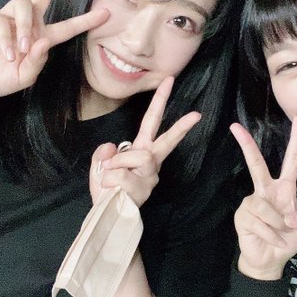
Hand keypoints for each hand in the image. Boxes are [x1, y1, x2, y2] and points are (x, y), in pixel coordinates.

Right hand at [0, 0, 108, 101]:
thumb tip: (43, 41)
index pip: (67, 26)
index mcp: (40, 37)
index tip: (106, 13)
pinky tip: (5, 53)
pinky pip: (0, 20)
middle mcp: (25, 22)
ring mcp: (5, 17)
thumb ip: (37, 62)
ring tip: (20, 51)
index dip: (86, 20)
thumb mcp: (24, 77)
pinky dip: (6, 38)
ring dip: (26, 27)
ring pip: (25, 5)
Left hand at [89, 76, 200, 206]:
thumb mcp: (99, 167)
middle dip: (181, 126)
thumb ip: (103, 154)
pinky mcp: (144, 189)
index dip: (159, 100)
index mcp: (141, 150)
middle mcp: (150, 161)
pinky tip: (112, 189)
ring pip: (137, 156)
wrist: (106, 217)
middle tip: (197, 114)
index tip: (169, 80)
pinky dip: (110, 179)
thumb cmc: (107, 191)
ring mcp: (150, 176)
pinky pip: (122, 175)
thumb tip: (112, 147)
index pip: (152, 122)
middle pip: (166, 139)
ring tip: (112, 177)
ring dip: (118, 164)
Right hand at [231, 118, 296, 279]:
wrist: (269, 260)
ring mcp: (251, 203)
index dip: (296, 141)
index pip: (291, 161)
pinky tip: (272, 241)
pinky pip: (259, 223)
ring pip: (265, 208)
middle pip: (256, 164)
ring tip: (280, 235)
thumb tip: (293, 215)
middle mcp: (265, 191)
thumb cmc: (287, 240)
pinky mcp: (242, 216)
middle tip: (235, 126)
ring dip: (278, 226)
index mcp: (284, 189)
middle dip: (246, 145)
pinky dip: (271, 235)